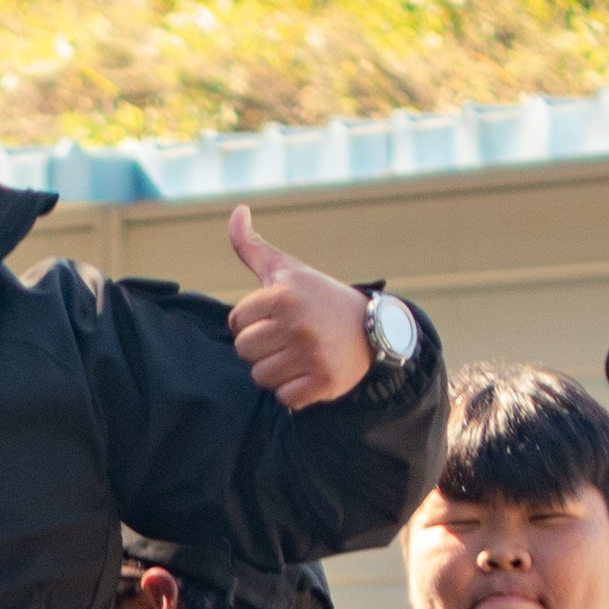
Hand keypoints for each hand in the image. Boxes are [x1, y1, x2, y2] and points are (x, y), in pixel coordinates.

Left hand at [226, 205, 374, 411]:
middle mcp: (297, 324)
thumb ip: (253, 246)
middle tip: (287, 338)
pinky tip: (309, 373)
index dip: (252, 322)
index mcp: (283, 295)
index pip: (236, 321)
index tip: (276, 317)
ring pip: (261, 377)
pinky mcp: (324, 381)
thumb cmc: (319, 297)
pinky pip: (284, 398)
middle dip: (261, 348)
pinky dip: (294, 391)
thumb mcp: (287, 269)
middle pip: (245, 351)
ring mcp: (312, 354)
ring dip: (276, 371)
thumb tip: (237, 210)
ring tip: (298, 355)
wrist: (372, 328)